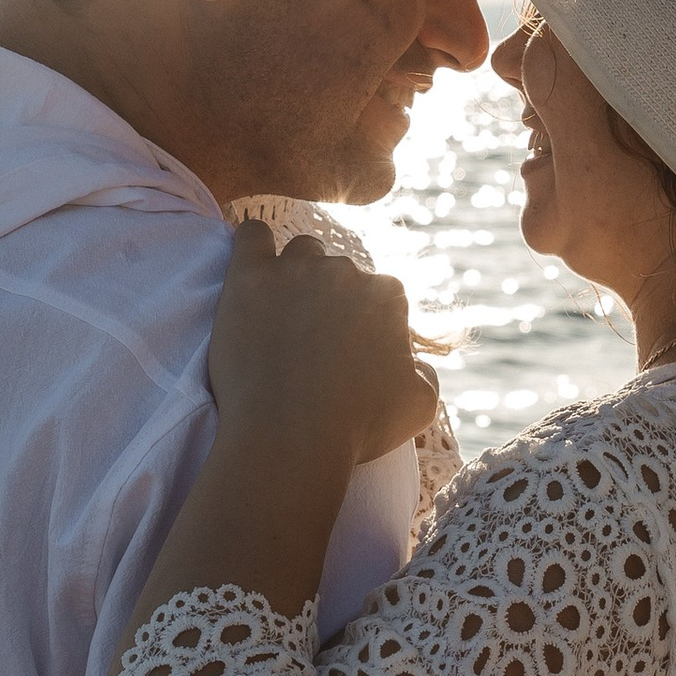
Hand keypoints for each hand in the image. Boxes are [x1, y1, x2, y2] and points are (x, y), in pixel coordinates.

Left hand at [209, 217, 437, 466]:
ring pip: (300, 253)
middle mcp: (345, 271)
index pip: (380, 294)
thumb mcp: (420, 406)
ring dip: (296, 275)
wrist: (288, 440)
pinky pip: (251, 236)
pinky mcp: (249, 278)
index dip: (365, 323)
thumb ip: (426, 374)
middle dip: (330, 301)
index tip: (348, 351)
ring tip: (281, 314)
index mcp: (386, 295)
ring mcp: (295, 270)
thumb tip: (414, 362)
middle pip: (339, 273)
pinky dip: (252, 245)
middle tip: (311, 342)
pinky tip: (251, 270)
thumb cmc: (356, 429)